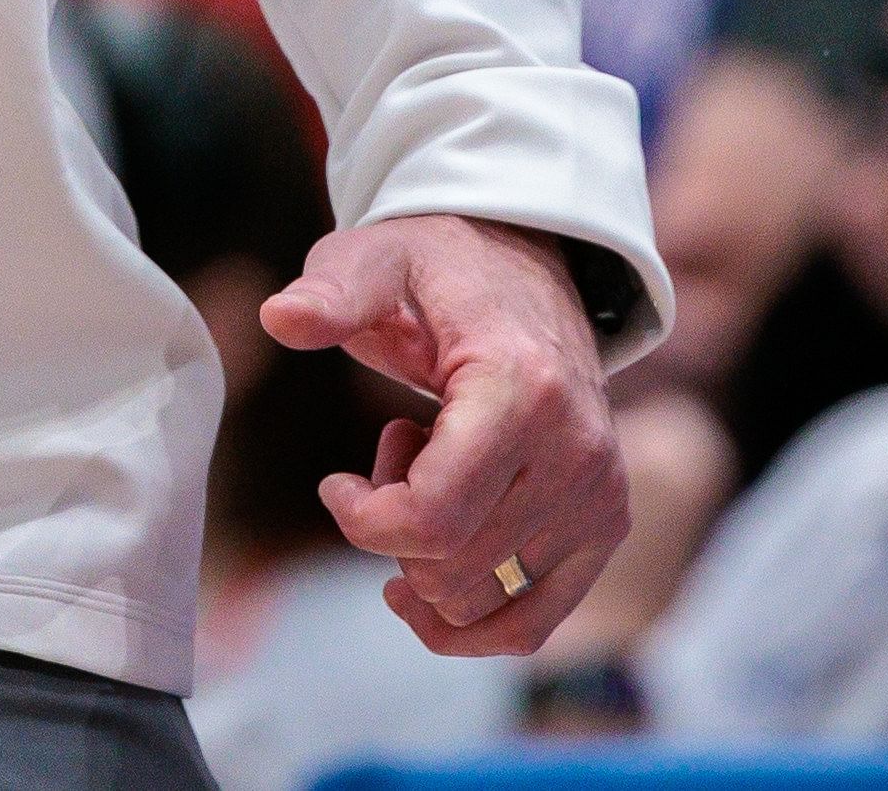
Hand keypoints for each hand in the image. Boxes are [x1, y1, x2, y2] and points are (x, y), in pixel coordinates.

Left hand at [263, 214, 626, 657]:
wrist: (523, 270)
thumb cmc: (437, 269)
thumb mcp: (373, 261)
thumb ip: (332, 295)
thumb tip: (281, 318)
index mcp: (524, 389)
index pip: (434, 519)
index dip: (364, 520)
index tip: (335, 485)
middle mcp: (578, 452)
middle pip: (449, 568)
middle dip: (391, 532)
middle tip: (393, 457)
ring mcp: (600, 496)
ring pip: (480, 603)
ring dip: (428, 560)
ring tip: (432, 476)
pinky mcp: (605, 524)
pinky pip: (532, 625)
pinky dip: (469, 626)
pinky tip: (427, 582)